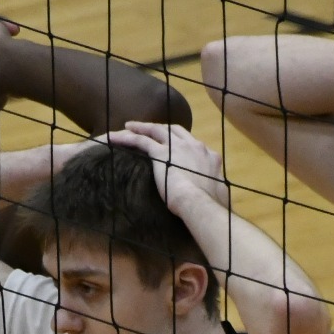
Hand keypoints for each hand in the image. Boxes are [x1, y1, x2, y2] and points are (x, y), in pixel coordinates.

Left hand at [99, 121, 230, 210]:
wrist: (201, 204)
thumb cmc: (211, 206)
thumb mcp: (218, 195)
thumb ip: (214, 191)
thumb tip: (215, 197)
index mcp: (210, 156)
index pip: (193, 144)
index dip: (181, 143)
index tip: (173, 146)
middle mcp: (195, 146)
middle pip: (174, 130)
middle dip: (160, 128)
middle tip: (148, 129)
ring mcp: (178, 147)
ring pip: (156, 130)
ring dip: (142, 127)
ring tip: (129, 127)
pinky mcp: (161, 153)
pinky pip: (141, 140)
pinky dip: (127, 137)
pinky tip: (115, 138)